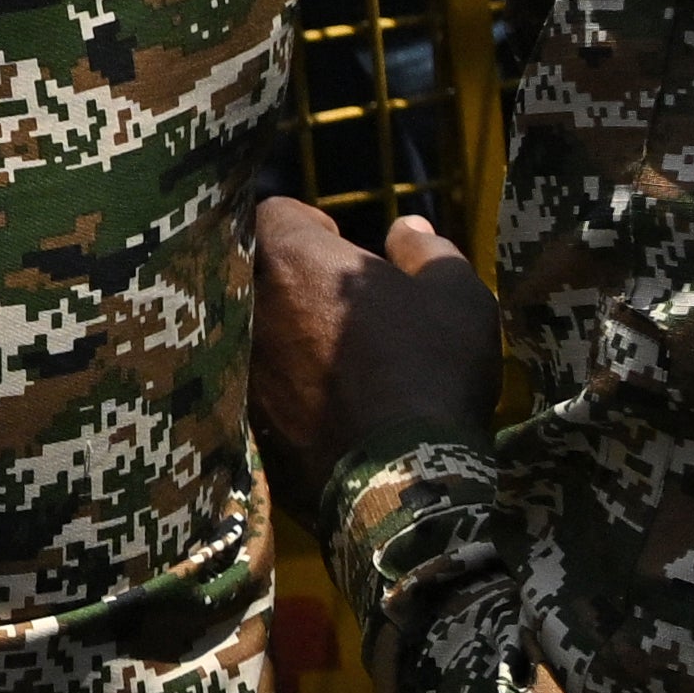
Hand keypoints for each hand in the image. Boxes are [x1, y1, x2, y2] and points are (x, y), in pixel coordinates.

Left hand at [250, 193, 499, 485]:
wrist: (400, 478)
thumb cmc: (432, 369)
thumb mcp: (455, 297)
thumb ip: (427, 251)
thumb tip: (405, 227)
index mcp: (291, 257)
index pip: (274, 214)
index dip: (308, 226)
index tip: (337, 247)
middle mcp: (247, 302)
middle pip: (251, 270)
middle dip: (285, 278)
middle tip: (330, 302)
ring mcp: (238, 362)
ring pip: (247, 327)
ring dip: (279, 332)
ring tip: (327, 357)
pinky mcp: (239, 416)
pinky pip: (248, 384)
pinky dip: (276, 386)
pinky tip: (317, 405)